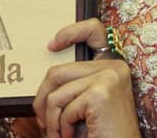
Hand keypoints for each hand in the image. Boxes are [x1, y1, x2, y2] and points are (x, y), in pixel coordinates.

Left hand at [33, 19, 138, 137]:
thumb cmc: (102, 132)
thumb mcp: (86, 104)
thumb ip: (73, 85)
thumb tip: (45, 81)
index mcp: (112, 66)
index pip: (93, 30)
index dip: (70, 32)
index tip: (51, 45)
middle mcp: (114, 67)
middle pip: (58, 72)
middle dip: (42, 100)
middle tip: (43, 121)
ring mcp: (109, 77)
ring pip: (56, 94)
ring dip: (51, 121)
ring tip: (59, 134)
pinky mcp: (101, 93)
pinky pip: (64, 108)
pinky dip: (61, 128)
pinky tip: (72, 135)